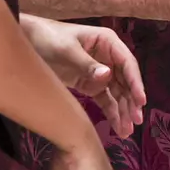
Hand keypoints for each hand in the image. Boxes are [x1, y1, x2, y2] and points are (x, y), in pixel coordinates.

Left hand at [21, 16, 145, 137]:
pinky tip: (118, 127)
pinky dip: (111, 113)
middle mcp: (109, 57)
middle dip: (131, 102)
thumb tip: (108, 76)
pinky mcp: (90, 84)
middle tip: (136, 121)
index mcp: (107, 42)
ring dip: (123, 112)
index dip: (136, 82)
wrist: (28, 41)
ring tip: (127, 131)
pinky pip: (105, 100)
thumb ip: (87, 64)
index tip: (141, 101)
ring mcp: (100, 72)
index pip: (127, 64)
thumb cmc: (48, 37)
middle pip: (125, 82)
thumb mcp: (67, 50)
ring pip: (118, 94)